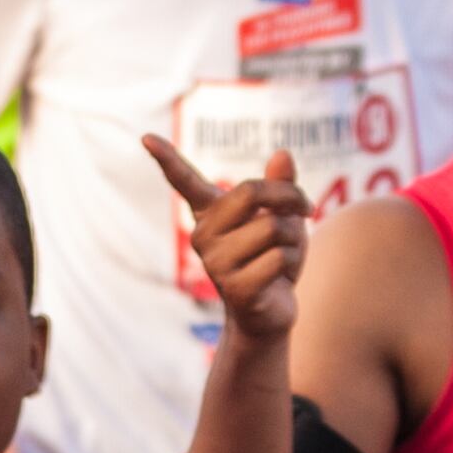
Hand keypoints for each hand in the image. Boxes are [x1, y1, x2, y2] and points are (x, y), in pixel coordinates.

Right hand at [143, 135, 307, 344]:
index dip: (166, 158)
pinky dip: (292, 264)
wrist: (269, 314)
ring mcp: (216, 263)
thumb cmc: (272, 260)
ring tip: (284, 258)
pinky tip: (279, 280)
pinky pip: (279, 257)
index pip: (184, 181)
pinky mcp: (234, 287)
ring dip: (295, 240)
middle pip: (252, 192)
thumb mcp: (282, 218)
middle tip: (307, 208)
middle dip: (290, 198)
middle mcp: (204, 235)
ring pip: (274, 227)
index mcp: (210, 214)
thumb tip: (282, 153)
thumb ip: (280, 187)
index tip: (146, 137)